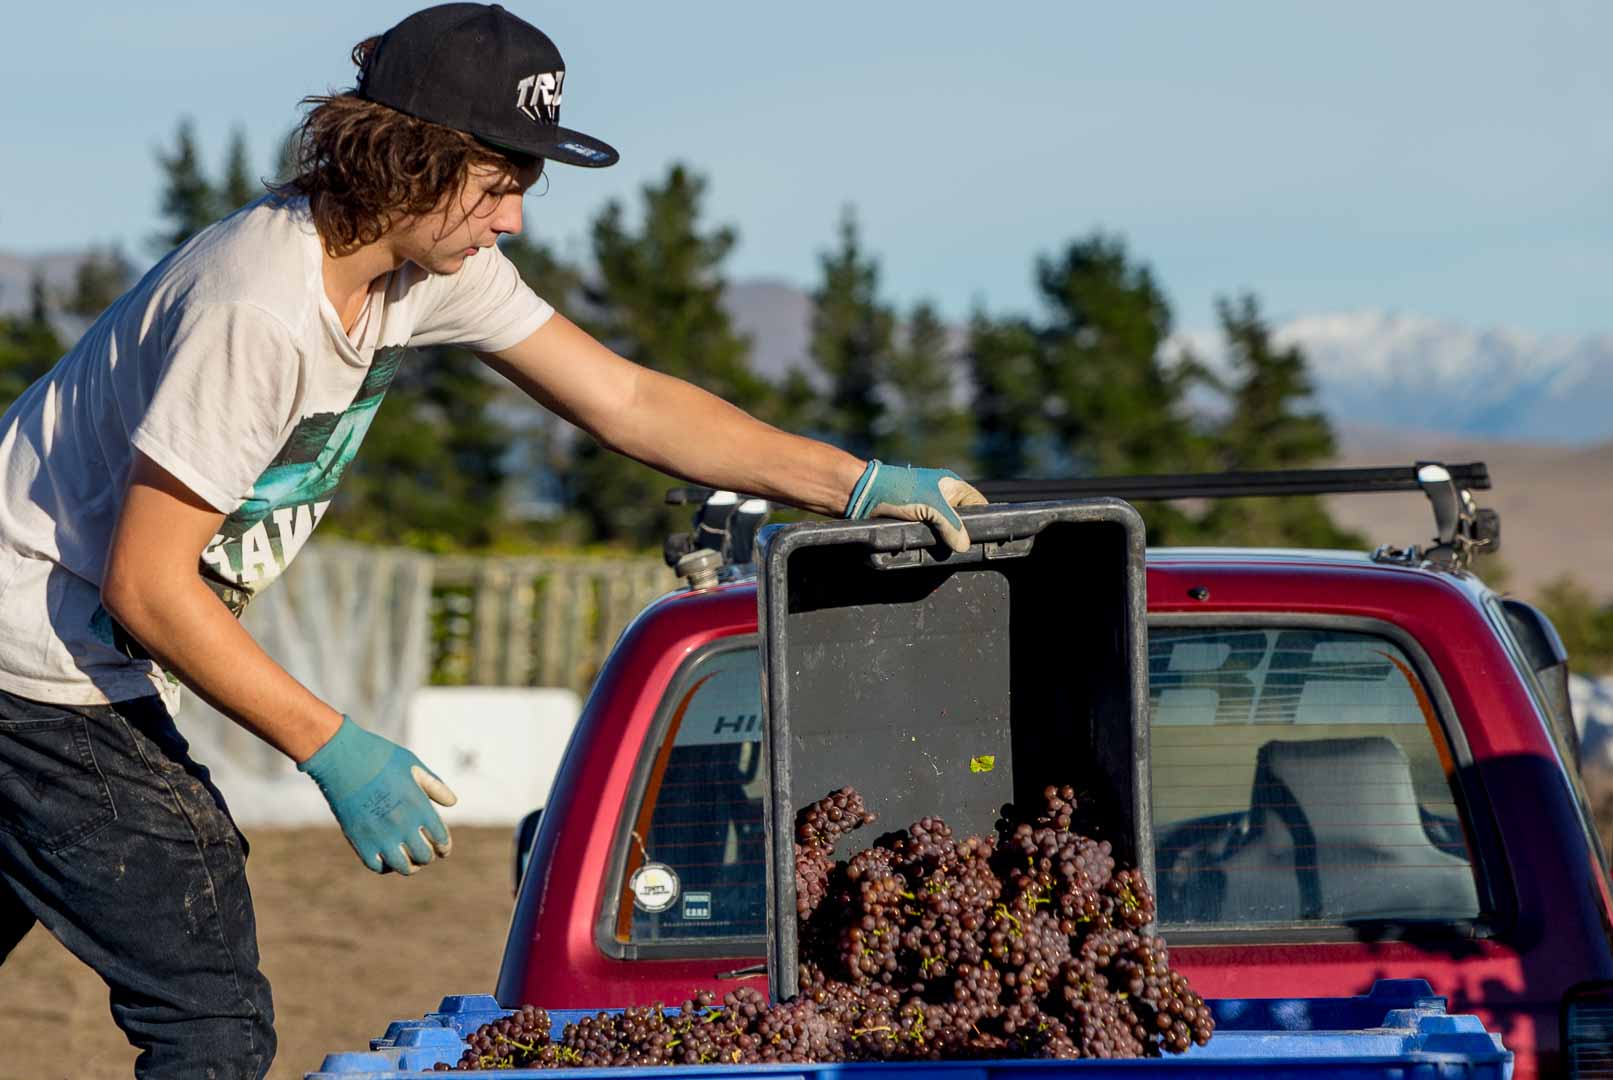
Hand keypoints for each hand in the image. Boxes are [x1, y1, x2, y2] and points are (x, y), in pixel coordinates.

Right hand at [298, 716, 456, 873]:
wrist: (340, 757)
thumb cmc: (380, 757)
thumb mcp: (413, 766)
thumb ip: (434, 786)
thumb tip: (452, 803)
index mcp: (418, 805)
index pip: (441, 839)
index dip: (444, 847)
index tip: (443, 849)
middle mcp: (401, 824)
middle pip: (424, 856)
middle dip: (428, 856)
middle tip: (426, 852)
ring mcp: (379, 834)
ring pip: (403, 867)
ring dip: (410, 865)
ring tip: (410, 860)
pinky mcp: (358, 840)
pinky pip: (376, 866)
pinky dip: (385, 866)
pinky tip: (388, 857)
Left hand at [844, 460, 988, 552]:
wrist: (862, 495)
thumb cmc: (898, 491)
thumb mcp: (932, 507)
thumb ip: (951, 526)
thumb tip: (964, 546)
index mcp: (952, 486)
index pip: (978, 503)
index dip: (984, 519)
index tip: (985, 538)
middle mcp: (942, 498)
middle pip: (962, 521)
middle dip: (962, 535)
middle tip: (964, 551)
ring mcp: (927, 511)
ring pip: (945, 532)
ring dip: (945, 543)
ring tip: (948, 555)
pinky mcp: (913, 523)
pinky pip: (928, 538)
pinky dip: (930, 545)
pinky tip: (932, 554)